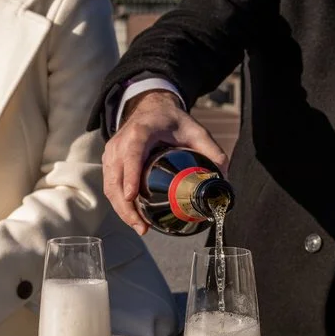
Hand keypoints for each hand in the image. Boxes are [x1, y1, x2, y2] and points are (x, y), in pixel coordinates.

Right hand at [102, 89, 227, 234]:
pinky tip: (134, 217)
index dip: (131, 175)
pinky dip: (119, 203)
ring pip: (110, 185)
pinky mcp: (110, 161)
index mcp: (141, 131)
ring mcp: (112, 152)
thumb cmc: (172, 120)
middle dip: (125, 206)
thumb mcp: (196, 131)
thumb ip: (212, 152)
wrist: (152, 108)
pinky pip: (110, 185)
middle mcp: (121, 141)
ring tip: (140, 227)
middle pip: (116, 177)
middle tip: (142, 227)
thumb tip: (224, 179)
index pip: (132, 153)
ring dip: (122, 210)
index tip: (132, 196)